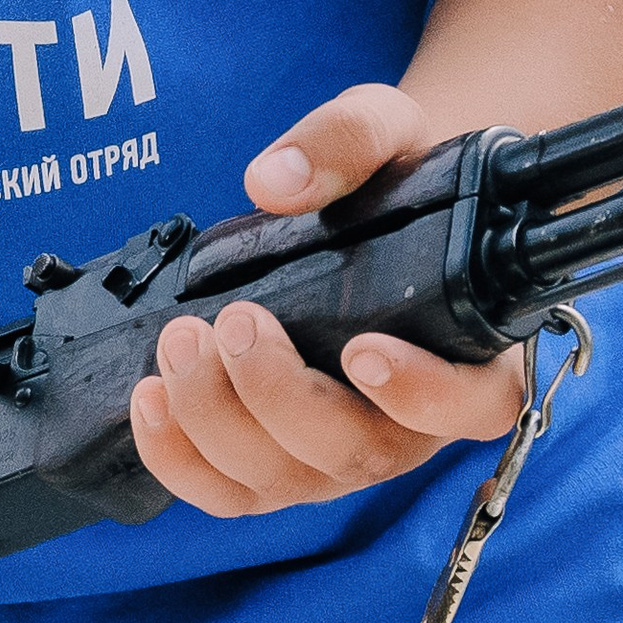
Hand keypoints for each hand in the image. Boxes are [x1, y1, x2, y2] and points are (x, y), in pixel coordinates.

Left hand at [130, 82, 529, 518]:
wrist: (364, 208)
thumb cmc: (395, 179)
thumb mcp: (389, 130)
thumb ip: (347, 141)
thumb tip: (274, 179)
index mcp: (471, 354)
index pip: (471, 405)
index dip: (421, 394)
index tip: (361, 349)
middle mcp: (413, 423)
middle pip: (356, 453)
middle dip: (279, 395)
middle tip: (234, 320)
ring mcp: (341, 453)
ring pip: (285, 479)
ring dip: (218, 421)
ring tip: (180, 342)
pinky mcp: (279, 464)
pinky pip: (230, 492)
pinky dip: (182, 459)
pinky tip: (151, 399)